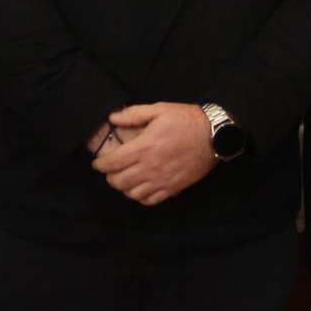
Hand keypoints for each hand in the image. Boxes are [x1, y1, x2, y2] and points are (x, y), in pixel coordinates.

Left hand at [92, 102, 215, 205]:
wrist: (213, 135)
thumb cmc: (185, 120)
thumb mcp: (159, 109)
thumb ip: (134, 114)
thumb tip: (113, 118)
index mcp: (143, 148)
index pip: (113, 163)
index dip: (101, 165)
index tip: (97, 163)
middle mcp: (149, 168)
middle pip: (119, 182)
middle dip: (110, 176)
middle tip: (112, 170)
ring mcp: (160, 181)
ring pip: (132, 194)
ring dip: (124, 187)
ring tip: (125, 179)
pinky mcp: (172, 189)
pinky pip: (149, 201)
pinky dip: (140, 197)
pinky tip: (141, 188)